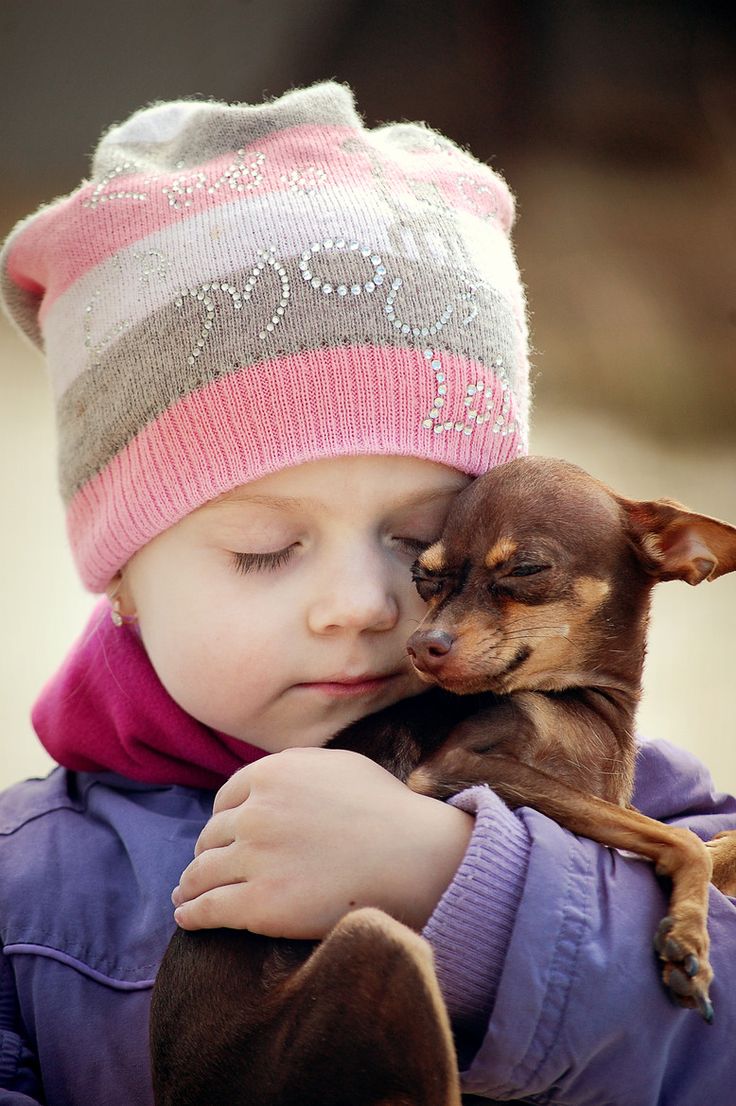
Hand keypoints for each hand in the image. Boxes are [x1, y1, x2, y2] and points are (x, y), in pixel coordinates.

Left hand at [171, 747, 473, 937]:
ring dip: (190, 885)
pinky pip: (207, 909)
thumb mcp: (337, 766)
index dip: (224, 822)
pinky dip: (192, 914)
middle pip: (212, 836)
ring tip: (185, 896)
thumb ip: (295, 769)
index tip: (224, 838)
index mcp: (272, 774)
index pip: (226, 801)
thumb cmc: (388, 810)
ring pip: (201, 873)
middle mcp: (255, 812)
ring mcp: (254, 858)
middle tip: (206, 870)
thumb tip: (269, 781)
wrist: (416, 856)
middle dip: (208, 853)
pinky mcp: (257, 904)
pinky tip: (187, 918)